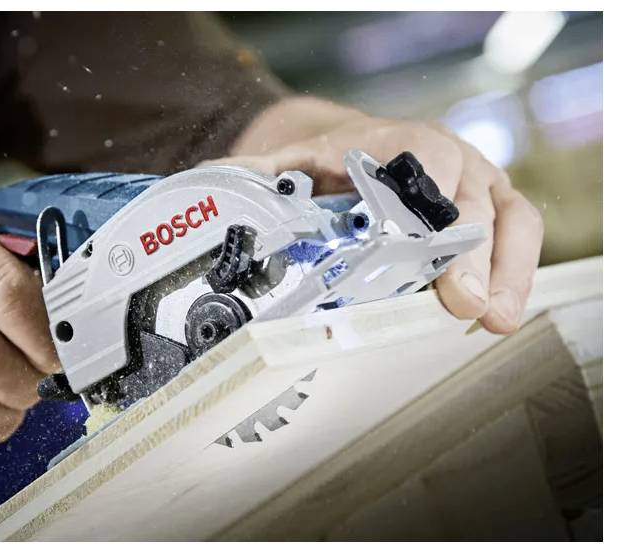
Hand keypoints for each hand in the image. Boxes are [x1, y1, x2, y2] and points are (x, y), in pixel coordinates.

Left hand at [206, 96, 543, 333]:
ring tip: (496, 316)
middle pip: (464, 195)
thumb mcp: (287, 168)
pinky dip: (518, 271)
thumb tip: (201, 195)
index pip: (414, 158)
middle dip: (466, 249)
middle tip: (463, 300)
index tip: (416, 245)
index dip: (421, 202)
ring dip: (505, 267)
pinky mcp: (494, 204)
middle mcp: (440, 153)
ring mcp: (474, 177)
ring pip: (506, 213)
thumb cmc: (325, 168)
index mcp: (385, 141)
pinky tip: (503, 311)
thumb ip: (253, 182)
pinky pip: (520, 231)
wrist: (356, 151)